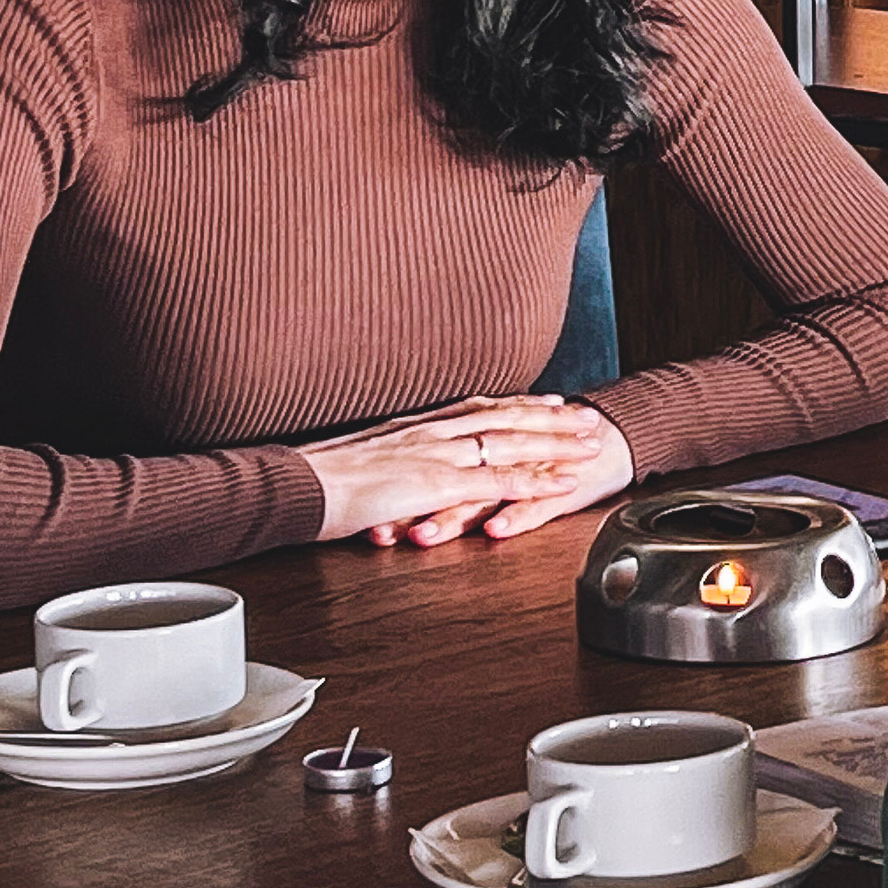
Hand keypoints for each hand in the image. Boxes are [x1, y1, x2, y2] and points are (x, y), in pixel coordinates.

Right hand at [303, 396, 634, 549]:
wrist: (295, 487)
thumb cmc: (318, 481)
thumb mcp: (362, 462)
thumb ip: (391, 462)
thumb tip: (399, 469)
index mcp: (417, 426)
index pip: (480, 408)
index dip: (518, 404)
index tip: (549, 400)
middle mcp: (433, 433)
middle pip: (506, 418)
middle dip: (552, 419)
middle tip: (589, 417)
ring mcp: (438, 457)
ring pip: (512, 444)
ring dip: (556, 444)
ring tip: (592, 446)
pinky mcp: (436, 484)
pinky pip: (497, 481)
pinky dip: (535, 481)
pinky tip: (562, 485)